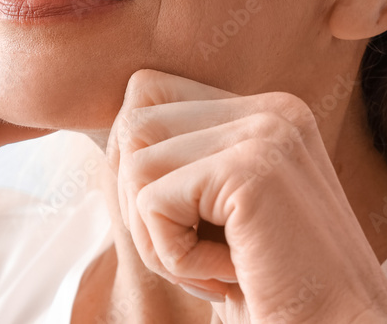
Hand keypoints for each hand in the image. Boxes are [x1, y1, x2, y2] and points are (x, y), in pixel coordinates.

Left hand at [106, 69, 386, 322]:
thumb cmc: (271, 293)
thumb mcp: (218, 214)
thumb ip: (178, 162)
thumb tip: (114, 130)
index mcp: (266, 113)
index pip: (148, 94)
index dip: (142, 169)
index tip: (190, 226)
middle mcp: (272, 110)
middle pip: (134, 124)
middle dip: (144, 204)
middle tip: (201, 257)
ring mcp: (267, 133)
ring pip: (136, 165)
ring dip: (158, 236)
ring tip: (216, 268)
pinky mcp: (252, 169)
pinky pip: (152, 203)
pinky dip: (174, 257)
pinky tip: (229, 276)